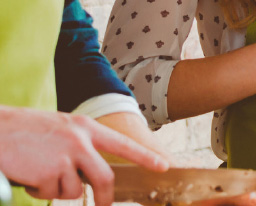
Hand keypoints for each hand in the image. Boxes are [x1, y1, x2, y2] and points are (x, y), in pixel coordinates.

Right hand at [0, 107, 168, 205]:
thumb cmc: (23, 131)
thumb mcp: (59, 129)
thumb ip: (78, 145)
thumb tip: (90, 172)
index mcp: (85, 127)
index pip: (122, 144)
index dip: (144, 157)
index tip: (163, 166)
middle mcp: (79, 141)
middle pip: (104, 178)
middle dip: (105, 197)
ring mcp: (65, 157)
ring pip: (73, 190)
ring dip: (56, 189)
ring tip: (38, 172)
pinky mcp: (48, 173)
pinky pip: (50, 194)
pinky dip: (38, 191)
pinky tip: (27, 174)